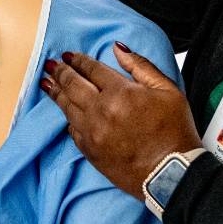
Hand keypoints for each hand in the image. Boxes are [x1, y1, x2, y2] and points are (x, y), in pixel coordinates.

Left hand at [40, 43, 200, 198]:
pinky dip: (67, 118)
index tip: (69, 55)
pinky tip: (64, 112)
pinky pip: (72, 130)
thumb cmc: (175, 133)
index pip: (92, 70)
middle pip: (73, 85)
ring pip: (67, 108)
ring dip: (56, 93)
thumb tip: (118, 48)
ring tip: (47, 83)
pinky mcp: (90, 151)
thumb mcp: (168, 91)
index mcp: (121, 93)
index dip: (79, 61)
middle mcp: (101, 112)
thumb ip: (141, 66)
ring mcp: (92, 133)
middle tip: (51, 65)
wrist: (172, 175)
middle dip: (61, 72)